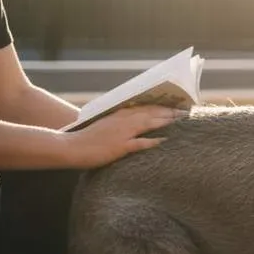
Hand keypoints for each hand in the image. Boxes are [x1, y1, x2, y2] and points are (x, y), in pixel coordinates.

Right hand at [62, 105, 185, 167]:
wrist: (69, 147)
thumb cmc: (87, 139)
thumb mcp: (105, 126)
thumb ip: (120, 123)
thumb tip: (134, 123)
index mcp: (118, 115)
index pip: (144, 107)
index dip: (161, 106)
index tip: (175, 105)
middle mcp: (122, 121)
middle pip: (150, 112)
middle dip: (168, 111)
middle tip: (184, 111)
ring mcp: (121, 133)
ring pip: (148, 123)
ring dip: (165, 120)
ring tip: (180, 120)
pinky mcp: (119, 146)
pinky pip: (139, 142)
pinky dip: (152, 140)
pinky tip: (164, 140)